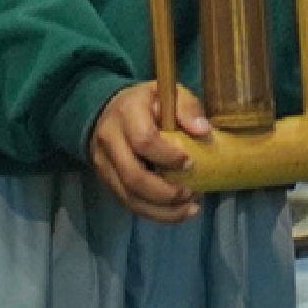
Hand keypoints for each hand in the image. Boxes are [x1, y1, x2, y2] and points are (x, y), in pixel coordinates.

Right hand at [84, 76, 208, 222]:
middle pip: (133, 177)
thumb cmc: (147, 103)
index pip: (143, 140)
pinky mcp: (107, 180)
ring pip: (130, 197)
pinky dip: (155, 213)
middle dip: (166, 192)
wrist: (109, 110)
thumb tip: (203, 131)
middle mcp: (109, 140)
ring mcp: (104, 164)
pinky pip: (129, 203)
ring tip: (190, 209)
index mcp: (126, 113)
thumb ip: (187, 107)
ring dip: (163, 210)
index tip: (190, 162)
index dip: (168, 156)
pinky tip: (177, 212)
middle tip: (192, 193)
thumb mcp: (168, 95)